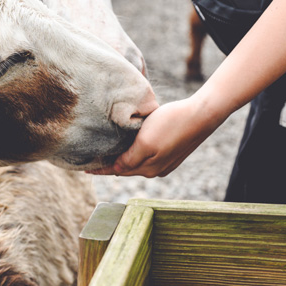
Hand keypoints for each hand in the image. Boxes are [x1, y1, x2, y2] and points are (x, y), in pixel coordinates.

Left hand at [90, 95, 225, 177]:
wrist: (201, 114)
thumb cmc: (171, 124)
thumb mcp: (145, 142)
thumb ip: (130, 159)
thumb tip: (115, 170)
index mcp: (148, 169)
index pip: (117, 170)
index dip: (100, 169)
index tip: (83, 169)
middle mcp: (156, 170)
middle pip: (126, 168)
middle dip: (110, 165)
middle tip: (92, 160)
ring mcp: (166, 163)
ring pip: (137, 163)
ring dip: (123, 160)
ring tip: (108, 155)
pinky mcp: (172, 153)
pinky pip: (147, 157)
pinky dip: (135, 154)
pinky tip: (130, 148)